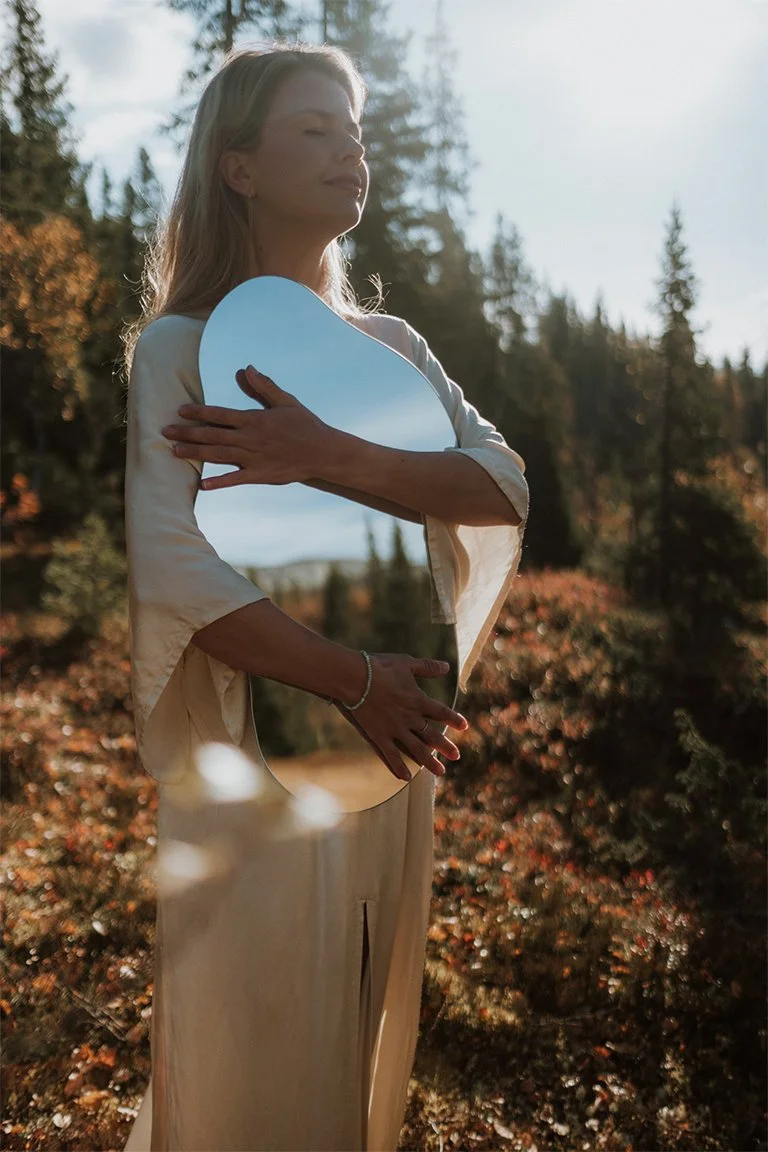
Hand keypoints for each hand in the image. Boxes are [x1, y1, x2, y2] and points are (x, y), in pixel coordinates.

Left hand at [161, 365, 337, 488]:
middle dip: (187, 433)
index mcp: (254, 419)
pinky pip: (235, 479)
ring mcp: (253, 458)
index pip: (220, 414)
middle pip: (212, 434)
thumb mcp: (285, 401)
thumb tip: (246, 368)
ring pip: (218, 455)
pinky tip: (202, 485)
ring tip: (174, 451)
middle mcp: (249, 438)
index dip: (198, 412)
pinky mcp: (259, 475)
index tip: (180, 411)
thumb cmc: (304, 425)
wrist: (322, 452)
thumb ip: (263, 386)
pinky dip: (218, 482)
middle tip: (165, 432)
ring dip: (195, 453)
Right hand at [334, 653, 467, 781]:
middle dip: (445, 746)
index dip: (453, 719)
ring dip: (429, 762)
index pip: (441, 712)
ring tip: (441, 772)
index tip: (464, 726)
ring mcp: (394, 729)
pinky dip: (399, 767)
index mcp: (418, 700)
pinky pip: (391, 755)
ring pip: (416, 749)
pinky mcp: (378, 736)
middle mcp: (410, 718)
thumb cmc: (380, 667)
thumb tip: (447, 667)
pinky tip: (406, 778)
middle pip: (431, 735)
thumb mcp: (407, 663)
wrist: (355, 678)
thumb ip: (427, 667)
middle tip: (457, 756)